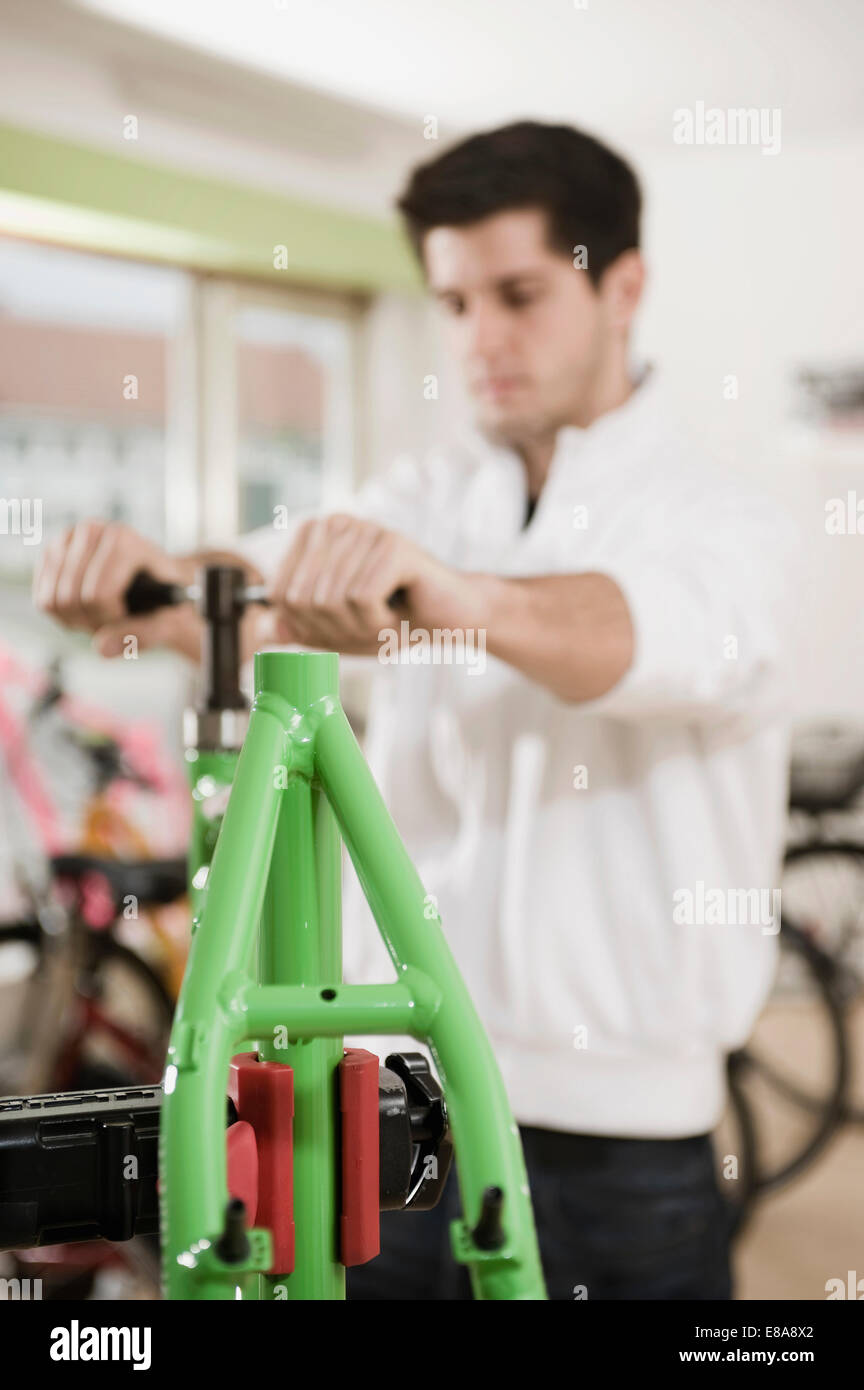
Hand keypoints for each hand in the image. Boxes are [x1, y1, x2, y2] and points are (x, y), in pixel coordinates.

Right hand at [33, 520, 197, 657]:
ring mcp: (65, 540)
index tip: (130, 619)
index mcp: (121, 538)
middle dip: (93, 622)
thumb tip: (100, 648)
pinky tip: (87, 609)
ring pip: (51, 601)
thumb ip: (142, 635)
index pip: (97, 595)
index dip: (111, 620)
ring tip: (104, 614)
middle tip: (117, 620)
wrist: (156, 580)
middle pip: (70, 599)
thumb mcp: (168, 620)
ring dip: (77, 621)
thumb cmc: (165, 600)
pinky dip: (63, 615)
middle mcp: (89, 531)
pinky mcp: (50, 555)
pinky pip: (42, 601)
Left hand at [261, 514, 483, 655]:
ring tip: (388, 617)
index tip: (345, 623)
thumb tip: (264, 630)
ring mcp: (364, 530)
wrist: (451, 619)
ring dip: (361, 627)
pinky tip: (399, 612)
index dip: (309, 626)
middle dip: (336, 629)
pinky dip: (379, 621)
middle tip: (371, 623)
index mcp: (315, 536)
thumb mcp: (336, 631)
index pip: (281, 595)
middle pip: (304, 600)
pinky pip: (361, 598)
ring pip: (332, 601)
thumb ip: (299, 628)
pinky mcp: (392, 544)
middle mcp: (336, 524)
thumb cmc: (395, 619)